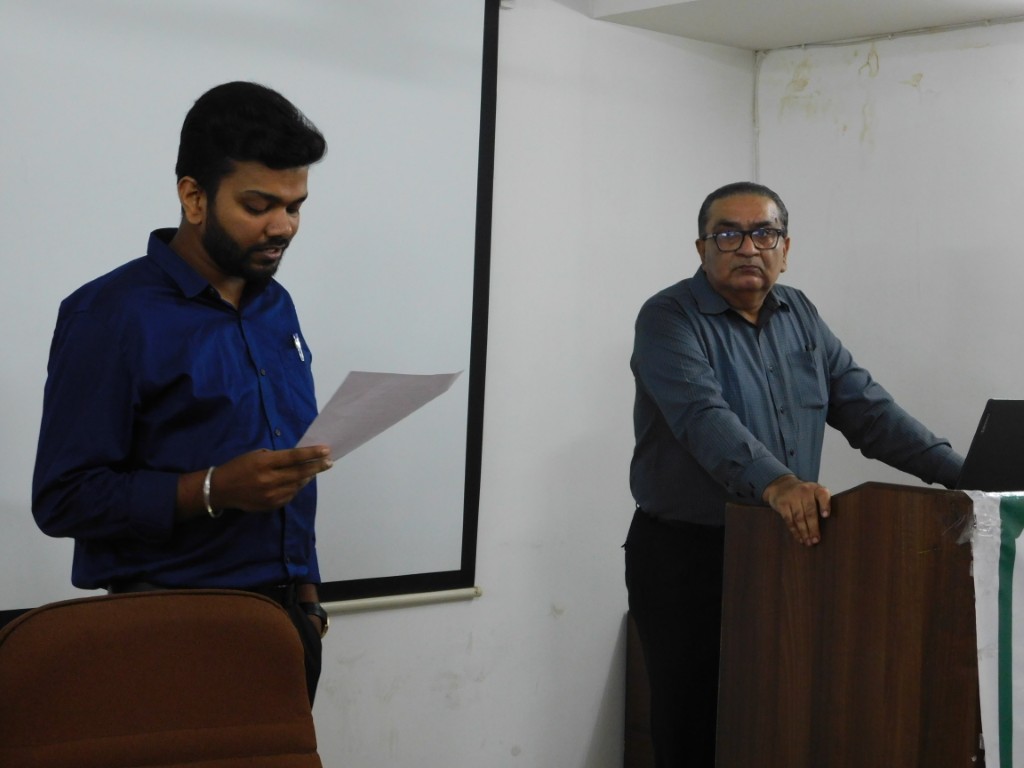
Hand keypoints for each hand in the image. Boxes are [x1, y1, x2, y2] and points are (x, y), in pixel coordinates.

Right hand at [210, 445, 332, 512]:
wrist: (221, 489)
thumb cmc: (239, 467)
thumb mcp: (256, 455)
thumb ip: (277, 458)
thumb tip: (299, 459)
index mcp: (264, 463)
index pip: (294, 457)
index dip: (312, 454)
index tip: (326, 450)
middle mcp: (269, 480)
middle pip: (300, 473)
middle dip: (317, 467)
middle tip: (329, 462)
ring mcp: (271, 495)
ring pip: (297, 485)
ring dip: (308, 477)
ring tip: (315, 470)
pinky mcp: (271, 506)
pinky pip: (290, 495)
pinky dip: (296, 487)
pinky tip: (299, 481)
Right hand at [762, 474, 829, 545]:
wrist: (781, 486)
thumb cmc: (803, 494)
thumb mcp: (814, 492)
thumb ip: (823, 503)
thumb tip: (832, 525)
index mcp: (815, 489)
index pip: (822, 495)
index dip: (825, 505)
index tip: (826, 516)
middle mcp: (804, 491)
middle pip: (810, 512)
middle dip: (813, 528)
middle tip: (816, 540)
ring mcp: (792, 497)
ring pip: (799, 518)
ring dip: (804, 532)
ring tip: (808, 542)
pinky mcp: (782, 504)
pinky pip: (789, 520)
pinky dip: (794, 531)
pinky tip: (799, 538)